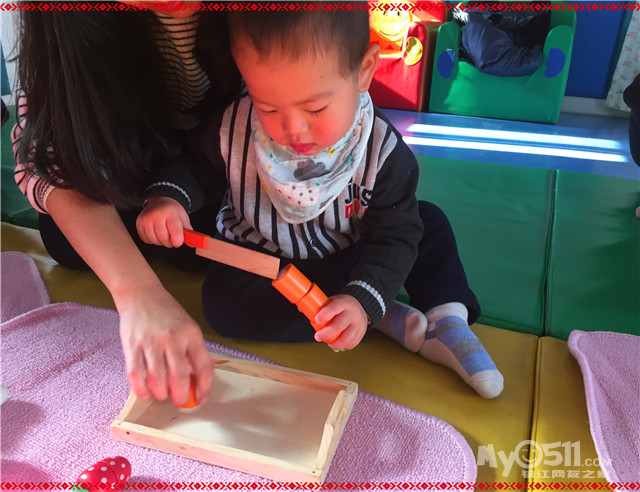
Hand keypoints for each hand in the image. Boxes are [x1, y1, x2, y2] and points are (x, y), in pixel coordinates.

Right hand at [115, 282, 213, 406]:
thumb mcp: (188, 327)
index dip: (205, 387)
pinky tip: (145, 393)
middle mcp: (173, 338)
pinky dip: (141, 389)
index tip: (202, 398)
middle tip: (180, 401)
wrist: (141, 294)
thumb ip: (192, 350)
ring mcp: (151, 342)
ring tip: (163, 395)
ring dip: (161, 394)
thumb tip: (196, 380)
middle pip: (180, 377)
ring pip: (158, 379)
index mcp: (191, 334)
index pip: (204, 366)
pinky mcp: (132, 346)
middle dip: (181, 396)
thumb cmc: (167, 313)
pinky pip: (136, 375)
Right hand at [136, 197, 190, 247]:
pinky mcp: (139, 224)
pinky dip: (152, 240)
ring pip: (155, 241)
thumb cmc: (172, 211)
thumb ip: (188, 231)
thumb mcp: (183, 218)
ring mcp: (146, 219)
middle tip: (172, 237)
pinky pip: (147, 240)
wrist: (160, 201)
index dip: (178, 240)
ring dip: (161, 241)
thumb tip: (192, 244)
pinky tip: (156, 232)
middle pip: (164, 238)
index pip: (175, 230)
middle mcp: (156, 215)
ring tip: (164, 233)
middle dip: (170, 242)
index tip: (178, 243)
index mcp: (170, 213)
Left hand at [313, 294, 367, 349]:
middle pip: (339, 325)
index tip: (317, 320)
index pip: (335, 307)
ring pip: (347, 338)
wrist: (360, 307)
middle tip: (317, 337)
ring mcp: (358, 324)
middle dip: (326, 333)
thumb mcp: (332, 301)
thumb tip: (301, 309)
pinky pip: (352, 343)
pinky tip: (338, 343)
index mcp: (343, 303)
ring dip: (335, 344)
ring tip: (329, 343)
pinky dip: (343, 346)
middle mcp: (352, 313)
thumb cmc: (341, 306)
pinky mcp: (361, 333)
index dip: (325, 314)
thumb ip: (318, 306)